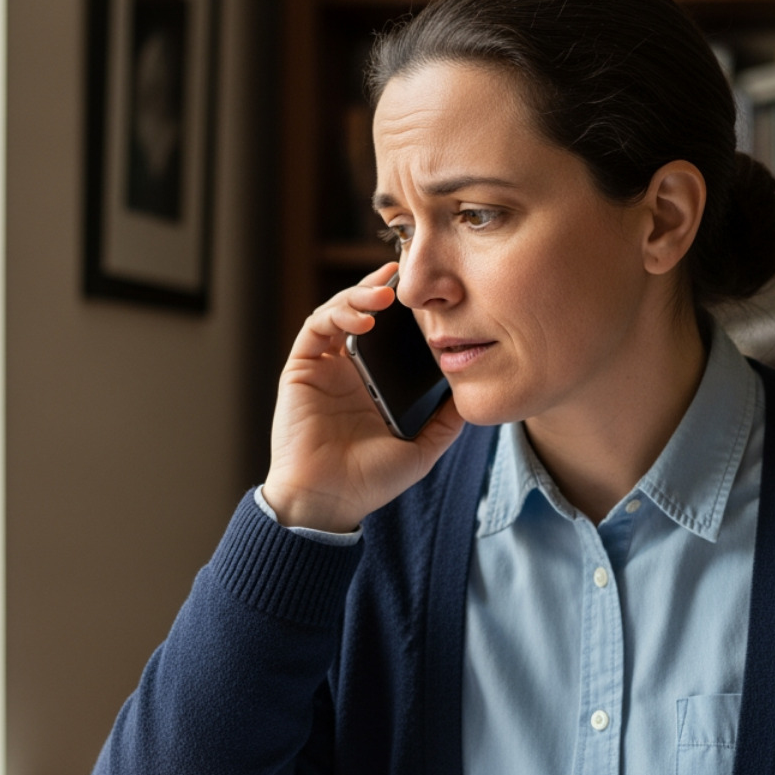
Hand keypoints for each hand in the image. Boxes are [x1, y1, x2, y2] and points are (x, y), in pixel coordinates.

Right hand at [262, 262, 464, 530]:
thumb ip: (445, 422)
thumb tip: (472, 395)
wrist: (329, 501)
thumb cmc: (370, 481)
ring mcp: (325, 367)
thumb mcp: (422, 449)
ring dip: (360, 296)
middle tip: (405, 273)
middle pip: (365, 314)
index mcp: (376, 384)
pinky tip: (364, 319)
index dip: (407, 310)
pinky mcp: (302, 368)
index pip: (392, 335)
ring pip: (339, 312)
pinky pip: (317, 328)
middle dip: (382, 288)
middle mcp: (349, 370)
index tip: (431, 292)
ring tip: (385, 293)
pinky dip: (338, 314)